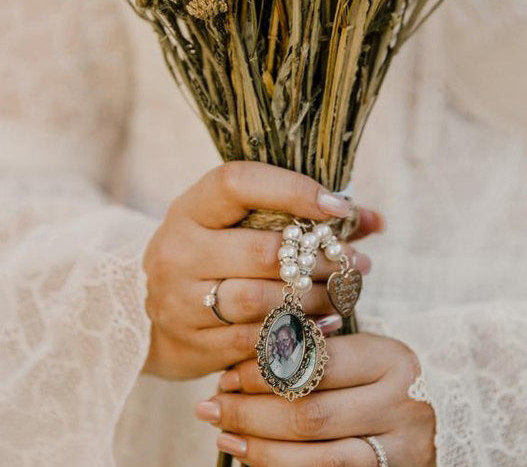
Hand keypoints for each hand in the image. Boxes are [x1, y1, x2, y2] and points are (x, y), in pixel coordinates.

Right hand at [142, 161, 381, 379]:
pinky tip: (325, 326)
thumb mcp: (239, 226)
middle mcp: (177, 250)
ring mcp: (177, 300)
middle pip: (260, 251)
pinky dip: (296, 334)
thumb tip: (375, 220)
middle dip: (317, 259)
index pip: (236, 184)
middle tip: (354, 262)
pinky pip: (251, 343)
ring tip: (343, 293)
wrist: (151, 312)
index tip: (339, 207)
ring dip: (311, 298)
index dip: (292, 190)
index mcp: (190, 209)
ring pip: (259, 301)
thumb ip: (304, 218)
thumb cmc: (214, 256)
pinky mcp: (187, 344)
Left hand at [196, 333, 435, 466]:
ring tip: (223, 433)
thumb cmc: (388, 373)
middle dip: (250, 412)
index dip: (264, 370)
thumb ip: (319, 349)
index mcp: (390, 358)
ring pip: (315, 457)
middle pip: (310, 414)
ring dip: (259, 448)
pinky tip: (252, 458)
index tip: (228, 372)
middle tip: (212, 404)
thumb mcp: (364, 349)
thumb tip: (245, 360)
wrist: (446, 410)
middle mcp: (400, 404)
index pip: (316, 363)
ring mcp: (400, 448)